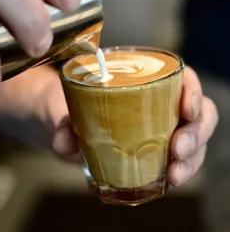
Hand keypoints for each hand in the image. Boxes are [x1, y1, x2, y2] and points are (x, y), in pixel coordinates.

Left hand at [52, 66, 218, 185]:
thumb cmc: (68, 106)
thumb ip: (61, 123)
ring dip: (192, 157)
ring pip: (193, 138)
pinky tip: (169, 179)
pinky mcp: (153, 150)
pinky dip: (180, 169)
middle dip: (195, 132)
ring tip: (174, 174)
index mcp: (140, 80)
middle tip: (178, 150)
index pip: (180, 78)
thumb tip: (65, 141)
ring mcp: (157, 127)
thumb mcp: (62, 109)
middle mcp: (156, 102)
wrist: (61, 123)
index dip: (193, 91)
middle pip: (196, 112)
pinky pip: (178, 158)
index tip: (187, 109)